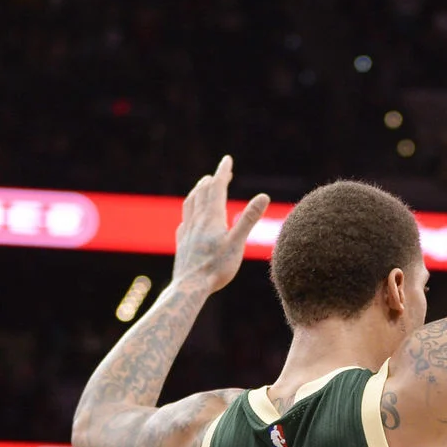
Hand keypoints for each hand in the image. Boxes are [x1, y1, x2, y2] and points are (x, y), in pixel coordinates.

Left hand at [172, 156, 269, 292]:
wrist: (189, 287)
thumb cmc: (216, 268)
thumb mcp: (238, 243)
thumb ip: (249, 219)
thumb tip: (263, 196)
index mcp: (212, 218)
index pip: (217, 188)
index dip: (223, 173)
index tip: (227, 159)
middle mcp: (197, 221)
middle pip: (202, 193)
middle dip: (212, 180)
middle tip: (222, 173)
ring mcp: (187, 232)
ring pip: (190, 204)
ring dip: (198, 191)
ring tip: (202, 186)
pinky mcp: (182, 243)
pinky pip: (185, 221)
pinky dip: (190, 211)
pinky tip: (190, 217)